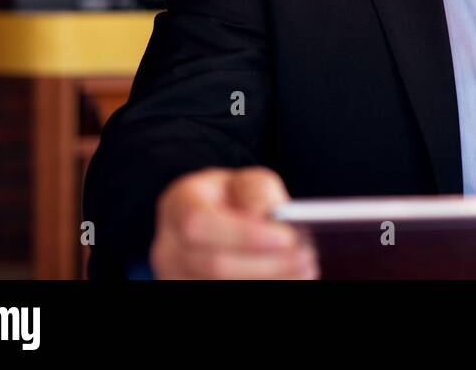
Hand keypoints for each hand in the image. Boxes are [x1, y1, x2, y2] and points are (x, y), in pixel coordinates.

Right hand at [150, 167, 317, 278]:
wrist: (216, 216)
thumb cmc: (233, 197)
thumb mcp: (246, 181)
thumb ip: (258, 193)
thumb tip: (270, 217)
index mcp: (178, 205)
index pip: (199, 224)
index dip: (243, 234)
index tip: (287, 237)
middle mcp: (168, 247)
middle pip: (212, 265)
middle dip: (266, 264)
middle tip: (307, 258)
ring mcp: (174, 277)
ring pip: (220, 288)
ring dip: (271, 281)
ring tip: (306, 271)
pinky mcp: (191, 292)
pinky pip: (226, 295)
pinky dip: (263, 288)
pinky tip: (289, 280)